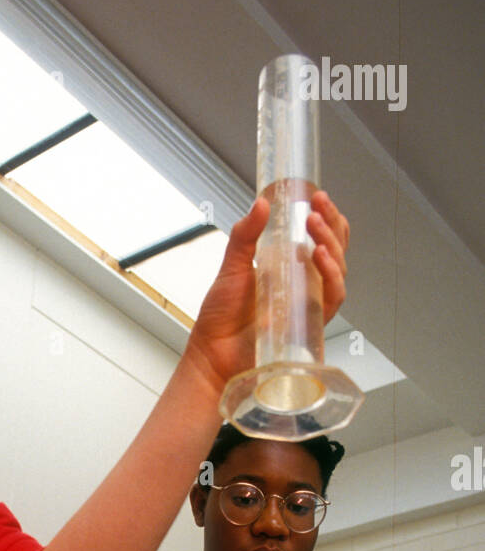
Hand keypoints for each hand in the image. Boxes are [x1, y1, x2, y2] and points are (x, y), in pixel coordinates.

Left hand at [183, 190, 349, 394]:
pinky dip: (330, 276)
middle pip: (335, 250)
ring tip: (315, 226)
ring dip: (331, 245)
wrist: (213, 354)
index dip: (325, 218)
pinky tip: (320, 257)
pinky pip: (332, 299)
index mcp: (290, 267)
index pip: (320, 238)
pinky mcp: (309, 324)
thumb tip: (260, 203)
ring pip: (338, 271)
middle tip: (317, 206)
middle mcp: (304, 285)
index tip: (317, 197)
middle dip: (331, 225)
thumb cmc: (221, 318)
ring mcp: (308, 304)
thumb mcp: (232, 267)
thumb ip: (245, 236)